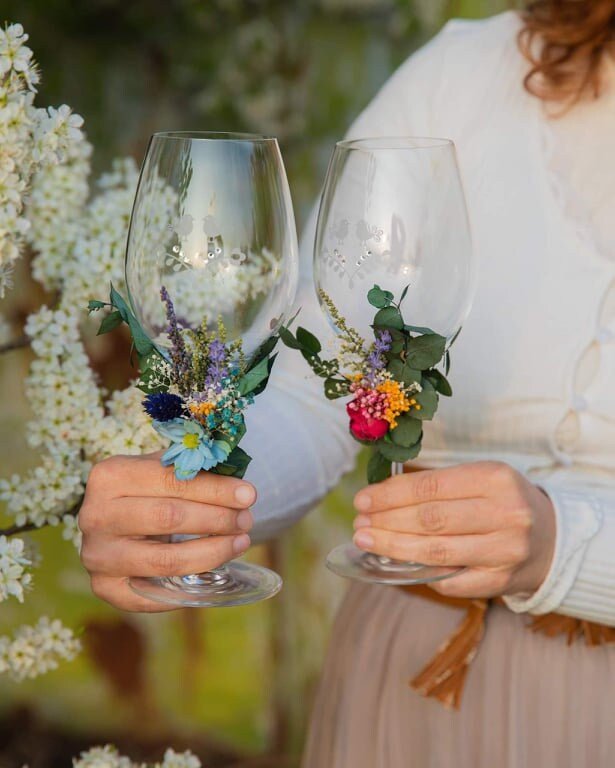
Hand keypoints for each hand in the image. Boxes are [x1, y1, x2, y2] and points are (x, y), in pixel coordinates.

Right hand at [79, 452, 255, 611]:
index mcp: (109, 475)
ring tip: (240, 541)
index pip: (172, 480)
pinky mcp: (105, 587)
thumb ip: (196, 470)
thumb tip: (241, 489)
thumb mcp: (165, 468)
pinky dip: (189, 584)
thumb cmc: (148, 489)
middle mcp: (95, 515)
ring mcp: (97, 555)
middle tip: (246, 519)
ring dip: (213, 552)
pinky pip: (155, 595)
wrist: (114, 519)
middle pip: (169, 517)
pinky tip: (216, 570)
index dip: (215, 489)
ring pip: (166, 560)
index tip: (249, 494)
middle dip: (217, 519)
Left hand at [352, 461, 555, 597]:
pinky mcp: (503, 582)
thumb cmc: (501, 502)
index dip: (390, 495)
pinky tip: (399, 564)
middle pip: (431, 520)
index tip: (363, 500)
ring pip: (437, 552)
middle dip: (387, 522)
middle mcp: (505, 514)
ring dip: (394, 547)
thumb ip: (438, 485)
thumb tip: (379, 498)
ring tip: (366, 541)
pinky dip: (422, 574)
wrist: (551, 538)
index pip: (431, 486)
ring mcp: (506, 551)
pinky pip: (451, 582)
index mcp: (496, 478)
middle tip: (360, 524)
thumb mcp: (480, 478)